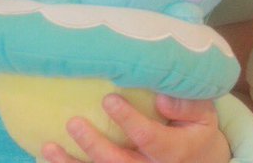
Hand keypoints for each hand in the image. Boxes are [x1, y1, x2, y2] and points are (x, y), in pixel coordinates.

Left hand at [39, 94, 229, 162]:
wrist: (200, 160)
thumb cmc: (196, 129)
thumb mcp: (203, 115)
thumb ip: (187, 105)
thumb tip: (160, 96)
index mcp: (174, 151)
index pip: (149, 138)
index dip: (129, 120)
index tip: (109, 98)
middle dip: (94, 145)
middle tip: (73, 122)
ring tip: (49, 147)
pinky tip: (48, 158)